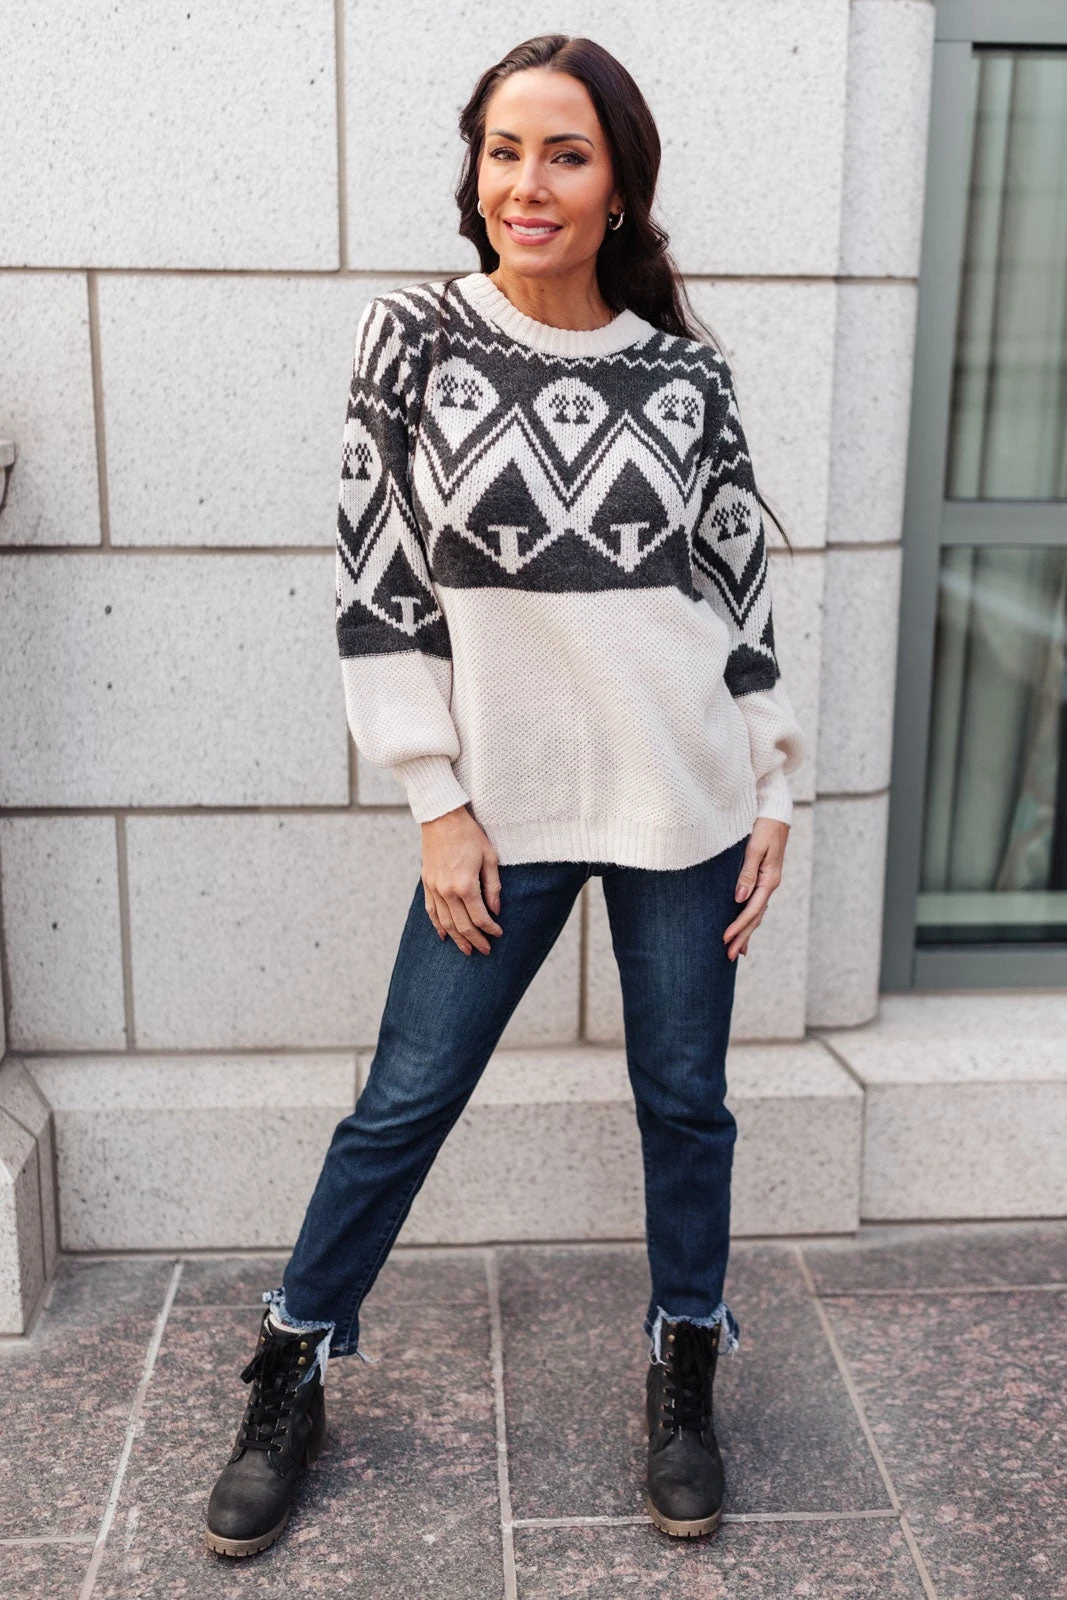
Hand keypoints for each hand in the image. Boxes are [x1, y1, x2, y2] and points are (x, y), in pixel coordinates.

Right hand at [420, 805, 502, 956]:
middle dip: (475, 940)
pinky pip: (431, 911)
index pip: (480, 917)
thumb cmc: (469, 835)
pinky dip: (438, 926)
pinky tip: (444, 936)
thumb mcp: (489, 858)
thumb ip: (493, 887)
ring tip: (467, 950)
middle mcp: (447, 891)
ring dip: (457, 939)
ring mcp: (434, 889)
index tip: (498, 934)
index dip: (490, 929)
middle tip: (485, 951)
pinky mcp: (427, 884)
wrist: (442, 818)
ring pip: (446, 923)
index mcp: (465, 885)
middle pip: (462, 925)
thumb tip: (496, 910)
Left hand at [722, 817, 789, 960]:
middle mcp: (769, 884)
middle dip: (742, 937)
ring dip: (746, 932)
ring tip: (736, 951)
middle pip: (755, 917)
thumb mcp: (755, 848)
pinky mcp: (762, 877)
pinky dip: (750, 918)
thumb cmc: (764, 826)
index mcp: (769, 879)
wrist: (776, 811)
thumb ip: (746, 873)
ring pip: (756, 913)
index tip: (725, 939)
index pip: (752, 910)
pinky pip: (756, 904)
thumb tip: (739, 899)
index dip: (738, 926)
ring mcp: (767, 882)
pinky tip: (745, 928)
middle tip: (728, 957)